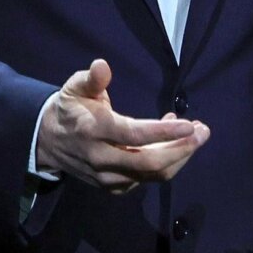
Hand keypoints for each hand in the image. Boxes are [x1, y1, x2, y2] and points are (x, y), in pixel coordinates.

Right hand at [35, 59, 209, 193]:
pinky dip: (166, 162)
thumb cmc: (69, 109)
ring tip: (196, 135)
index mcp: (93, 131)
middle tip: (204, 131)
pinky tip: (174, 142)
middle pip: (150, 162)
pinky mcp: (113, 187)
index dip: (163, 132)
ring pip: (152, 174)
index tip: (189, 124)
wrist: (48, 143)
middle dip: (182, 149)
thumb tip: (102, 65)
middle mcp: (101, 158)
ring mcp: (107, 177)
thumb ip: (91, 79)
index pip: (134, 135)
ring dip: (179, 156)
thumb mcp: (74, 88)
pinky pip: (147, 179)